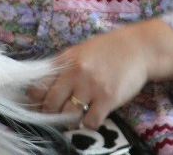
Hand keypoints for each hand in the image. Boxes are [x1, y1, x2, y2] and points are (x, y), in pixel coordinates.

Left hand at [28, 18, 172, 129]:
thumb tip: (41, 84)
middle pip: (51, 103)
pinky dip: (89, 123)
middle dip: (50, 112)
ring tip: (74, 114)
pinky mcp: (108, 99)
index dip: (35, 98)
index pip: (39, 83)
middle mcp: (76, 72)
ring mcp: (91, 86)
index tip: (36, 103)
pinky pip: (90, 121)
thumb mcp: (80, 51)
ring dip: (69, 119)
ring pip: (69, 115)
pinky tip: (92, 115)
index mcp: (66, 60)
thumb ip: (62, 66)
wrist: (137, 48)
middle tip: (56, 113)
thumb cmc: (107, 49)